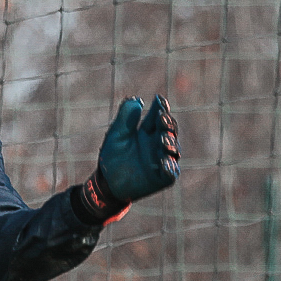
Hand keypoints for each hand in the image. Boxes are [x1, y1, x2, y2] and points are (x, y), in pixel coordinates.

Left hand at [75, 96, 180, 223]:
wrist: (107, 182)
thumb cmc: (113, 155)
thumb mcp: (117, 134)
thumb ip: (125, 117)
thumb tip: (137, 100)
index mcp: (149, 131)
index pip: (159, 116)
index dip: (160, 107)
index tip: (158, 99)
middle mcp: (159, 143)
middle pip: (170, 130)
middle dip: (167, 123)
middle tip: (162, 116)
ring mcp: (163, 160)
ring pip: (173, 150)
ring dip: (170, 143)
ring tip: (163, 138)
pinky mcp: (162, 178)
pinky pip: (170, 173)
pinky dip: (169, 168)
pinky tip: (164, 162)